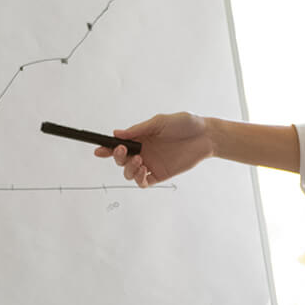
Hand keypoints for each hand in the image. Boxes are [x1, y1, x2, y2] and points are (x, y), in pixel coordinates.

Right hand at [93, 112, 215, 186]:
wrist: (206, 135)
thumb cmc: (185, 124)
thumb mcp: (159, 122)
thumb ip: (138, 130)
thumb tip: (117, 133)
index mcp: (140, 138)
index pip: (119, 145)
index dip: (106, 148)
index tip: (99, 150)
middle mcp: (143, 151)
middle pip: (121, 160)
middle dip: (117, 157)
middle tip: (123, 150)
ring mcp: (151, 164)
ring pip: (129, 173)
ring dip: (128, 168)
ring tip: (140, 160)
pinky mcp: (160, 174)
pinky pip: (143, 182)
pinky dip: (138, 179)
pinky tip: (143, 170)